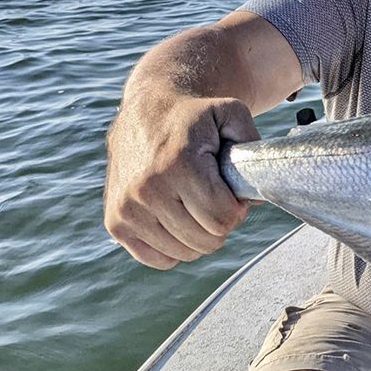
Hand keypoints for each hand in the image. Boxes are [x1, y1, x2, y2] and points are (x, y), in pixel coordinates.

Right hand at [104, 96, 258, 268]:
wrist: (147, 111)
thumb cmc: (195, 117)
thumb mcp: (232, 113)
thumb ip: (253, 148)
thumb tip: (255, 197)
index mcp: (178, 164)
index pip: (222, 219)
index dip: (238, 210)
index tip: (234, 194)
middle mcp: (147, 189)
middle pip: (206, 240)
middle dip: (221, 223)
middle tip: (217, 199)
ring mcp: (127, 209)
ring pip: (184, 253)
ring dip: (199, 235)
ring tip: (197, 206)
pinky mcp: (115, 223)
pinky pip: (158, 259)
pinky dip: (175, 247)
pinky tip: (179, 220)